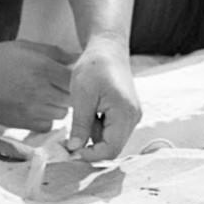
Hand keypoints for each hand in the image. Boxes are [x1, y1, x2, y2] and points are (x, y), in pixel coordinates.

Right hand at [0, 41, 73, 131]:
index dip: (77, 76)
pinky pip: (48, 124)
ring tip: (46, 94)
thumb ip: (53, 53)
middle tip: (60, 84)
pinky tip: (36, 107)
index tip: (72, 73)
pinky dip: (46, 117)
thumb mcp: (24, 47)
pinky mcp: (24, 123)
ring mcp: (33, 109)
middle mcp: (41, 90)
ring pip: (62, 112)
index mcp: (42, 67)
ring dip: (59, 105)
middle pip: (72, 97)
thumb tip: (76, 57)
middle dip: (70, 91)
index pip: (75, 77)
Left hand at [65, 36, 140, 161]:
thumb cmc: (94, 66)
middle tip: (71, 134)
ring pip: (111, 139)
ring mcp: (132, 115)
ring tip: (84, 111)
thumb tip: (74, 149)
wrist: (107, 48)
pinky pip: (112, 130)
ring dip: (94, 134)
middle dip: (91, 145)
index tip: (70, 150)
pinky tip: (91, 109)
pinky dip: (98, 126)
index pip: (110, 150)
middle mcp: (133, 118)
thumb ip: (80, 125)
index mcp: (125, 114)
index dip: (90, 155)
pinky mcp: (127, 113)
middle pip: (112, 147)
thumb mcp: (82, 96)